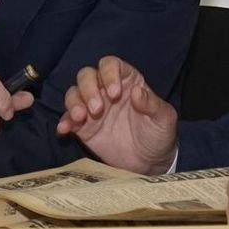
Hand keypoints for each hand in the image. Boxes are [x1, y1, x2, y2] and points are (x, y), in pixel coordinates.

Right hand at [55, 55, 177, 174]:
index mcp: (127, 82)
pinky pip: (67, 118)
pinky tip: (65, 129)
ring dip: (74, 102)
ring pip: (74, 93)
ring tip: (81, 117)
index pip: (111, 64)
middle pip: (87, 75)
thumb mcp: (164, 119)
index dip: (109, 73)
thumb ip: (152, 104)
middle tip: (97, 109)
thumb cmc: (159, 135)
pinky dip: (64, 121)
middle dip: (89, 88)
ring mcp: (93, 108)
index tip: (114, 93)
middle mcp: (106, 90)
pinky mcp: (83, 127)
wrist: (149, 163)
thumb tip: (137, 91)